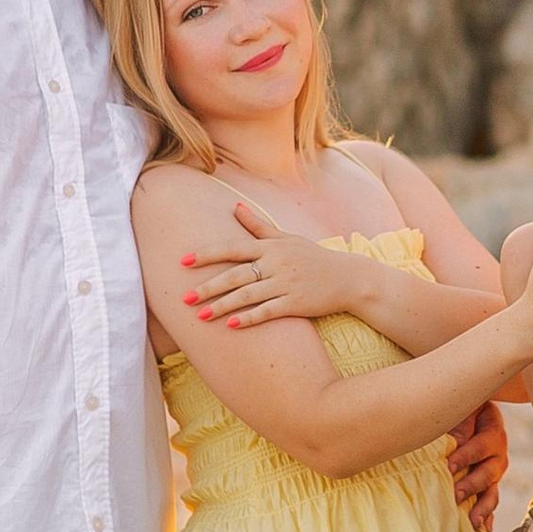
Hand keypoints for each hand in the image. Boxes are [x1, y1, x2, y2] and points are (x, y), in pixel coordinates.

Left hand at [180, 205, 363, 328]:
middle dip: (208, 287)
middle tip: (184, 298)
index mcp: (271, 246)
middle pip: (235, 275)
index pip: (233, 248)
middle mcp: (276, 263)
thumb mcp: (287, 238)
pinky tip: (231, 325)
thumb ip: (259, 226)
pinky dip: (250, 318)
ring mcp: (286, 283)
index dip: (208, 254)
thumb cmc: (313, 257)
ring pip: (247, 295)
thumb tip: (235, 206)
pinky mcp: (296, 303)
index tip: (184, 261)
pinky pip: (268, 311)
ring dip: (222, 306)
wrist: (348, 278)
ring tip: (200, 316)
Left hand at [445, 401, 508, 531]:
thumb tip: (452, 443)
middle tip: (455, 496)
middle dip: (471, 486)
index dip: (465, 456)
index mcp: (493, 434)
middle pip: (487, 474)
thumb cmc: (463, 411)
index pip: (480, 447)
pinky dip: (487, 518)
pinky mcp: (489, 487)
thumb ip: (460, 425)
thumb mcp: (463, 410)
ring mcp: (494, 475)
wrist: (474, 414)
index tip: (448, 467)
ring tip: (473, 523)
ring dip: (482, 508)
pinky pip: (490, 504)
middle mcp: (498, 457)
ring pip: (491, 493)